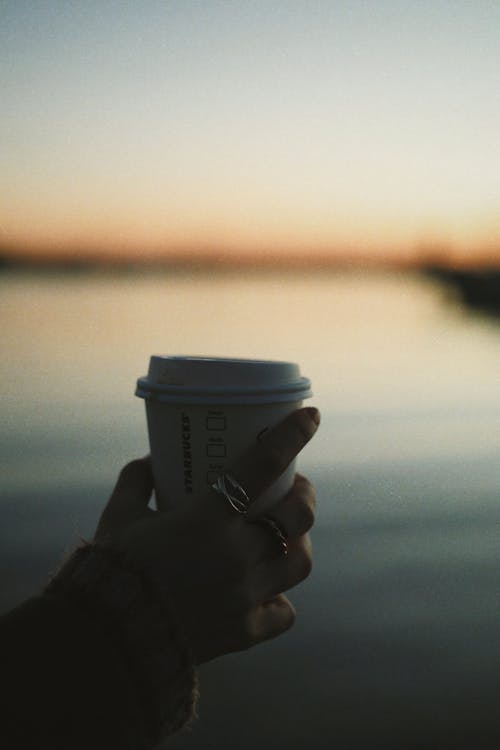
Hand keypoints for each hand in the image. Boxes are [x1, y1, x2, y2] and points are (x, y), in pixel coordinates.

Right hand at [95, 407, 319, 663]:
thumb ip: (137, 480)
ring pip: (299, 562)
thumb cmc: (112, 569)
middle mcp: (235, 555)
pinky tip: (265, 588)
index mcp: (206, 520)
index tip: (311, 416)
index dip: (292, 436)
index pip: (263, 466)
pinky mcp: (243, 632)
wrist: (106, 643)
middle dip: (304, 495)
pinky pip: (282, 612)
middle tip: (293, 487)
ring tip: (284, 534)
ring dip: (297, 542)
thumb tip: (152, 460)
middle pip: (297, 516)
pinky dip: (279, 597)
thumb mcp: (119, 516)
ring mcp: (244, 596)